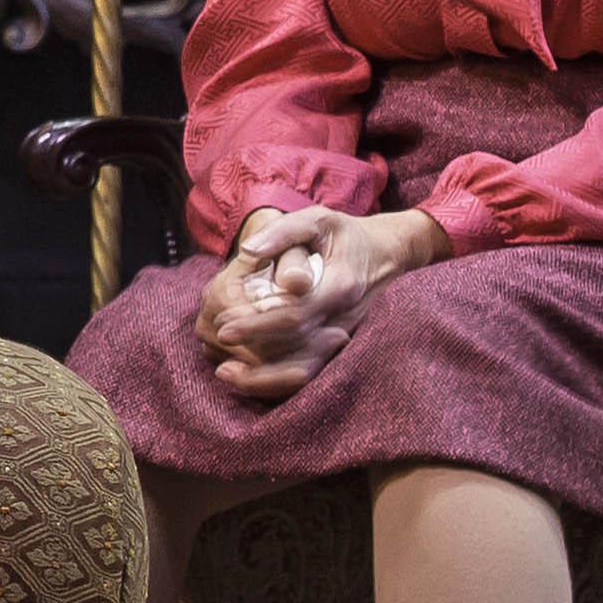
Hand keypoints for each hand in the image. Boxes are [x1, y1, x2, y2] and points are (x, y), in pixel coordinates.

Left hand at [195, 203, 441, 398]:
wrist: (386, 255)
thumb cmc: (346, 235)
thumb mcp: (318, 220)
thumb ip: (283, 232)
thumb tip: (247, 250)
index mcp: (340, 287)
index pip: (294, 315)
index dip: (256, 325)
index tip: (222, 325)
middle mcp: (345, 319)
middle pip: (298, 352)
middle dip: (254, 357)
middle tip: (215, 348)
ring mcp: (345, 338)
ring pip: (306, 373)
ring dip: (265, 380)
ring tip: (225, 374)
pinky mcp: (340, 349)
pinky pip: (311, 374)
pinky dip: (279, 383)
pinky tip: (249, 378)